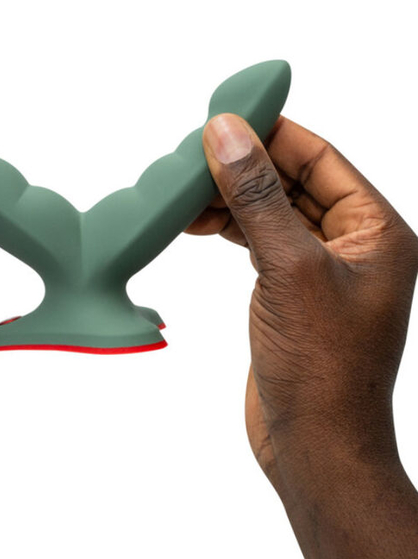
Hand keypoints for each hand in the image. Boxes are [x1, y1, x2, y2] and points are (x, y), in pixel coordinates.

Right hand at [187, 113, 417, 558]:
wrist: (313, 444)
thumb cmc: (320, 367)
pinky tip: (196, 221)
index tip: (223, 114)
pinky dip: (226, 227)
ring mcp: (318, 267)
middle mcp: (351, 243)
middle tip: (191, 153)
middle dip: (242, 165)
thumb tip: (226, 134)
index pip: (318, 158)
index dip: (271, 132)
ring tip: (183, 190)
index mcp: (375, 230)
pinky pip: (256, 240)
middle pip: (290, 181)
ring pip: (268, 211)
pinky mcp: (288, 289)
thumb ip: (255, 197)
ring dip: (228, 197)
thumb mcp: (288, 267)